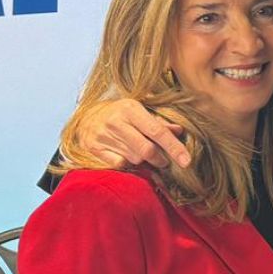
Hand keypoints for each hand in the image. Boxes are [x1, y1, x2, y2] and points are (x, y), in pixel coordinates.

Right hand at [73, 98, 188, 168]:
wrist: (85, 116)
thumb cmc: (120, 114)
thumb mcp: (139, 111)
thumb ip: (159, 122)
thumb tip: (179, 130)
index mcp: (130, 109)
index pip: (157, 131)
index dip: (174, 148)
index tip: (187, 161)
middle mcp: (115, 121)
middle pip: (146, 150)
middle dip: (160, 159)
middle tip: (163, 161)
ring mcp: (102, 136)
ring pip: (134, 159)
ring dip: (143, 161)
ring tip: (140, 153)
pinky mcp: (93, 148)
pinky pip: (119, 165)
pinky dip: (127, 164)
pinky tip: (126, 155)